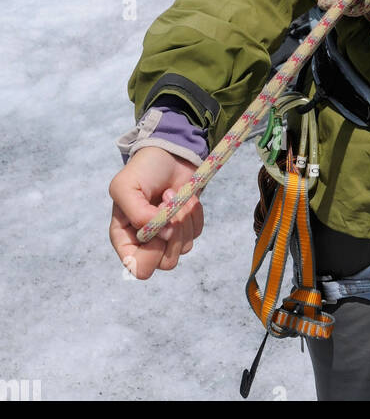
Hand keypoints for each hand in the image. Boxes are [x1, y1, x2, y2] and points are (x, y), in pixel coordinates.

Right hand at [108, 148, 202, 280]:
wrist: (168, 151)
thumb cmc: (143, 169)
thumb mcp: (126, 187)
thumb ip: (138, 215)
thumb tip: (164, 236)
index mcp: (124, 238)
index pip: (138, 267)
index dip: (152, 251)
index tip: (156, 222)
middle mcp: (145, 243)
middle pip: (166, 263)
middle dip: (174, 233)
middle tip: (168, 204)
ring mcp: (166, 236)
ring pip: (183, 249)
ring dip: (184, 219)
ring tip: (174, 194)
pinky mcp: (185, 226)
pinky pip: (196, 233)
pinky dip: (195, 214)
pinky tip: (185, 197)